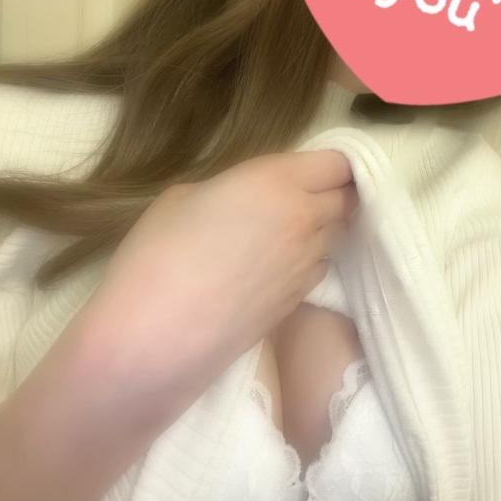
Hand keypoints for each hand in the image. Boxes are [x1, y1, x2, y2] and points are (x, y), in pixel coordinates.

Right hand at [83, 150, 357, 416]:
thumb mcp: (183, 197)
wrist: (155, 335)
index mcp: (276, 182)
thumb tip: (246, 201)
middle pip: (345, 201)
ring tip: (285, 233)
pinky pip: (319, 268)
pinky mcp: (300, 301)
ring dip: (321, 229)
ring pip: (335, 236)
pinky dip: (308, 261)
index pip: (337, 165)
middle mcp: (303, 220)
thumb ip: (231, 189)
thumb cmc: (157, 254)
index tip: (314, 170)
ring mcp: (306, 264)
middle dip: (333, 195)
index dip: (333, 165)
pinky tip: (276, 267)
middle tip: (302, 197)